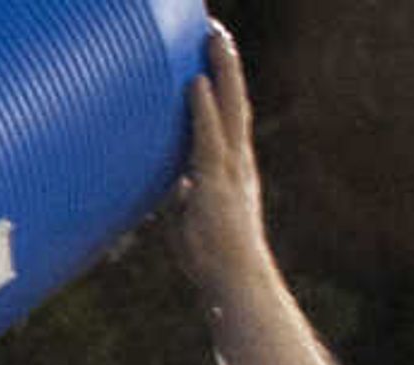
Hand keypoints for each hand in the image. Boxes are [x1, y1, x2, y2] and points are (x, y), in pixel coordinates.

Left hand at [168, 23, 272, 317]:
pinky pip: (209, 138)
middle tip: (214, 29)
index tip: (213, 56)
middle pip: (234, 101)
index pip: (229, 118)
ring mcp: (231, 171)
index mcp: (233, 170)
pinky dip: (202, 109)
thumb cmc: (211, 261)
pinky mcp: (218, 184)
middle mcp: (238, 162)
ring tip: (212, 36)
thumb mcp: (191, 222)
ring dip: (220, 71)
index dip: (222, 86)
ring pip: (229, 109)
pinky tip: (194, 82)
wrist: (234, 285)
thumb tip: (176, 184)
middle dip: (225, 64)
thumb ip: (184, 199)